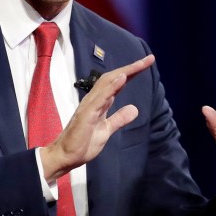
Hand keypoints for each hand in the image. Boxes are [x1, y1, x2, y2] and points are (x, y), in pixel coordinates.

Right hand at [40, 55, 154, 180]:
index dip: (131, 73)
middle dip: (131, 68)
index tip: (147, 64)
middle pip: (114, 78)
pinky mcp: (87, 113)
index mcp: (100, 103)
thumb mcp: (107, 130)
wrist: (65, 156)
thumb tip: (134, 109)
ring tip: (139, 64)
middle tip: (149, 59)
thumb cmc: (82, 143)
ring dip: (124, 72)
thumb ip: (119, 119)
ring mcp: (90, 105)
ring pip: (108, 83)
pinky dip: (112, 86)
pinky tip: (122, 78)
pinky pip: (101, 97)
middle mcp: (94, 99)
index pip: (117, 83)